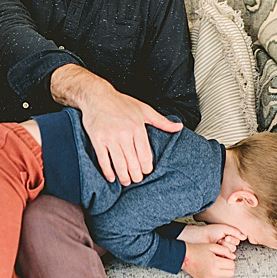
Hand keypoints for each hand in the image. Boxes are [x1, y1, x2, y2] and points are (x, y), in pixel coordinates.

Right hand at [56, 67, 183, 185]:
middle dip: (136, 175)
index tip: (146, 171)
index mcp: (137, 127)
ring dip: (124, 177)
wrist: (97, 96)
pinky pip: (104, 160)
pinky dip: (108, 171)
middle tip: (136, 179)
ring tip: (126, 181)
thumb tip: (178, 127)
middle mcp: (124, 133)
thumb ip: (162, 121)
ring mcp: (110, 137)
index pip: (145, 154)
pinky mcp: (97, 140)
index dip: (146, 167)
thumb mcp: (144, 110)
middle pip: (133, 162)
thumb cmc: (121, 102)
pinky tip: (111, 177)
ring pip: (119, 163)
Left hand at [179, 222, 244, 253]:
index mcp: (228, 237)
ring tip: (217, 243)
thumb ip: (235, 231)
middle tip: (221, 239)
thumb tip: (244, 236)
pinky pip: (225, 257)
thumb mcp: (224, 228)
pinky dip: (221, 252)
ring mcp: (222, 251)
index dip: (232, 239)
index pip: (237, 241)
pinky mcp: (218, 256)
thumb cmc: (209, 231)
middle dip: (228, 243)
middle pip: (234, 247)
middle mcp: (226, 244)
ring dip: (224, 247)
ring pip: (231, 252)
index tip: (226, 237)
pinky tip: (216, 248)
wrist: (199, 237)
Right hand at [181, 241, 236, 277]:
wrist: (185, 257)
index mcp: (215, 263)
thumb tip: (233, 256)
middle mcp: (213, 273)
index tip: (225, 257)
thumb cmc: (198, 250)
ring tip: (220, 266)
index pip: (232, 265)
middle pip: (231, 273)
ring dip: (226, 273)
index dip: (230, 260)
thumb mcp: (212, 246)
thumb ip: (225, 250)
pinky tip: (215, 271)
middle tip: (223, 261)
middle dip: (229, 267)